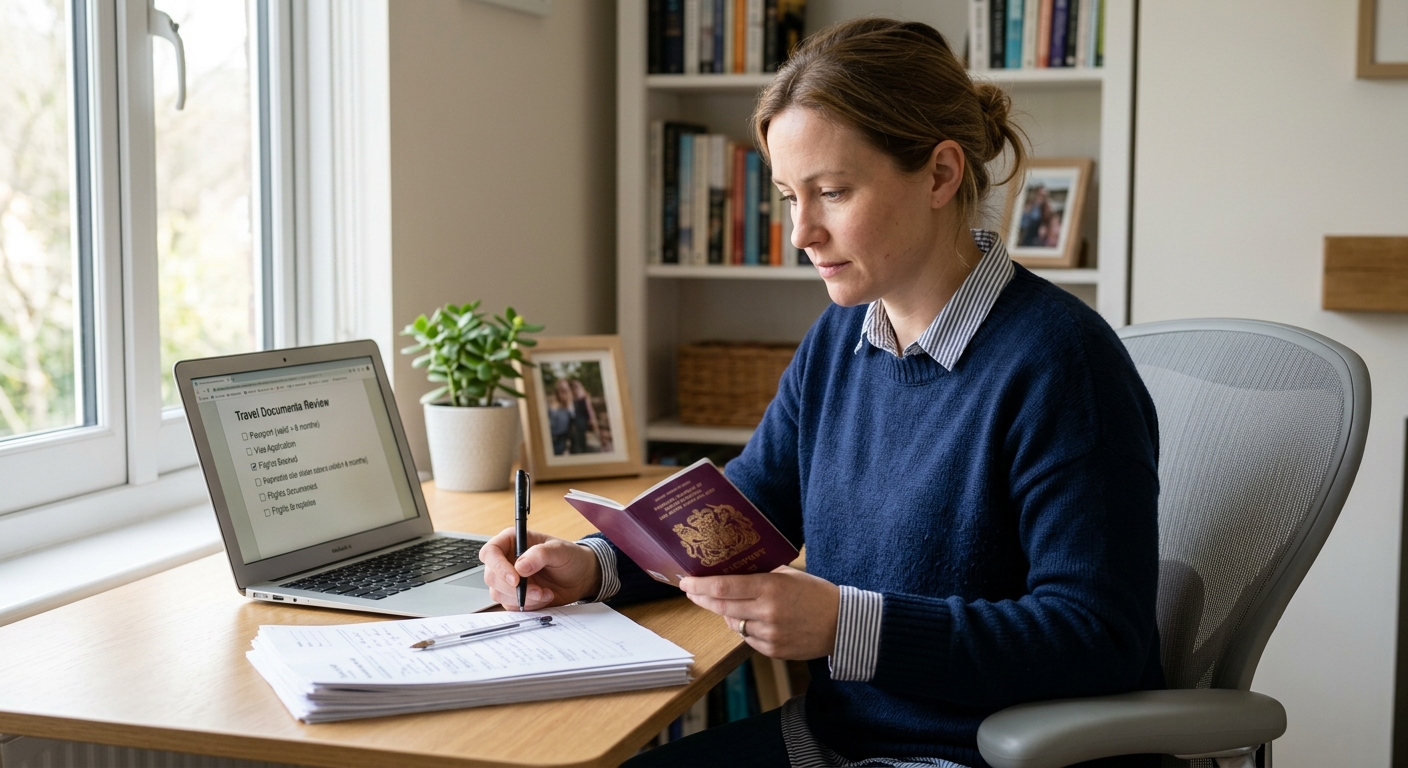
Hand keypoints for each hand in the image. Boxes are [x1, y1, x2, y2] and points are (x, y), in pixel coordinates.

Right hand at [479, 528, 601, 610]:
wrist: (580, 577)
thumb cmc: (570, 557)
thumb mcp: (559, 550)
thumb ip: (540, 555)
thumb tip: (520, 567)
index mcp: (512, 542)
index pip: (490, 552)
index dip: (497, 566)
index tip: (515, 579)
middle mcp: (506, 560)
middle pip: (491, 576)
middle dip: (513, 588)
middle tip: (537, 590)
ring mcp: (509, 579)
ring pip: (499, 593)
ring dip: (523, 598)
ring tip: (545, 593)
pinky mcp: (514, 596)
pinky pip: (510, 605)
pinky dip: (528, 605)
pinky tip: (544, 597)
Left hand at [679, 566, 839, 659]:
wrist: (843, 624)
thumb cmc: (816, 594)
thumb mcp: (789, 575)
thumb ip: (762, 574)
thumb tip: (732, 571)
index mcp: (770, 587)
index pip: (724, 587)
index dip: (700, 585)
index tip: (686, 582)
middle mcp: (766, 612)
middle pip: (722, 606)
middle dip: (703, 598)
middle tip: (691, 591)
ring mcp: (769, 634)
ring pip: (733, 624)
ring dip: (728, 614)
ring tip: (733, 604)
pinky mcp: (773, 650)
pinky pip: (748, 638)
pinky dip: (746, 629)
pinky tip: (756, 620)